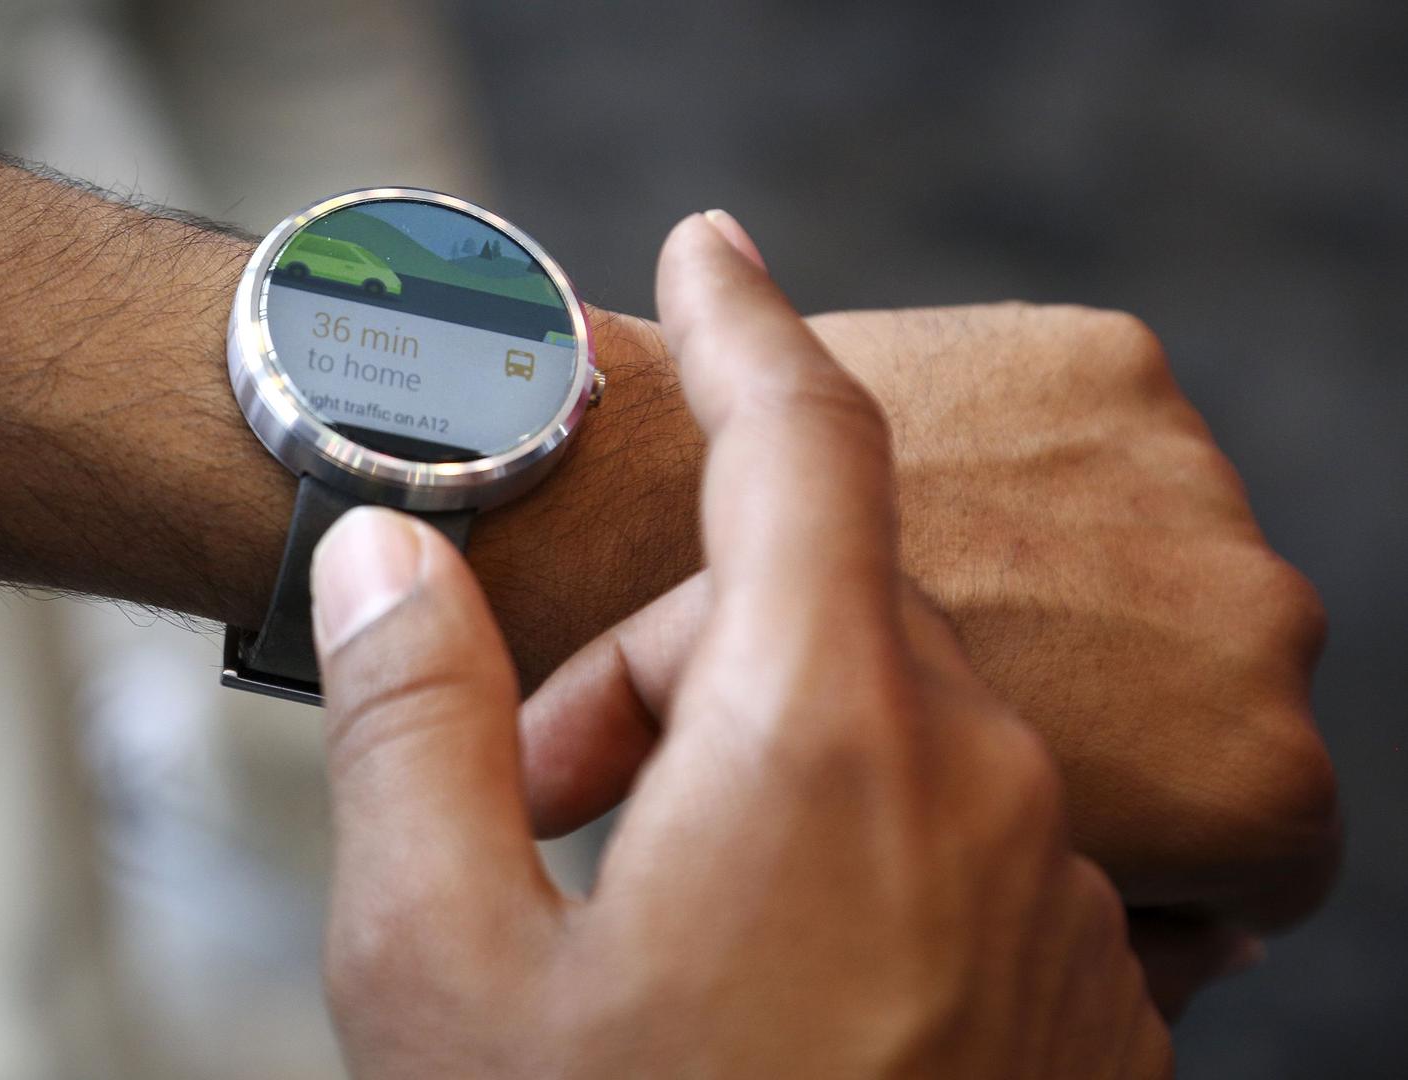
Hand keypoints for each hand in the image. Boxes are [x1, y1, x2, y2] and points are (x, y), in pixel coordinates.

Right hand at [307, 213, 1169, 1077]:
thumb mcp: (443, 967)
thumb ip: (409, 726)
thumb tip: (388, 556)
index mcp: (826, 748)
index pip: (804, 445)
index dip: (742, 326)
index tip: (705, 255)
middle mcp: (989, 797)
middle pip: (819, 616)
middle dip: (669, 665)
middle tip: (543, 798)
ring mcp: (1065, 903)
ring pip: (896, 734)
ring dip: (758, 776)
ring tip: (648, 927)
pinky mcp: (1095, 1000)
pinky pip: (975, 845)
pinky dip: (859, 861)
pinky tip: (771, 997)